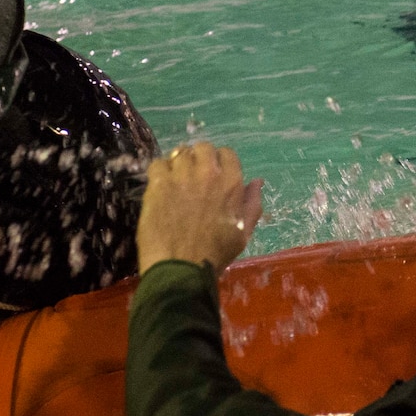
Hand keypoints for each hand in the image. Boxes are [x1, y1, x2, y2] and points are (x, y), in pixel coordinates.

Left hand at [138, 142, 263, 274]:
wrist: (181, 268)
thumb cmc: (215, 254)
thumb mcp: (243, 232)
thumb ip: (252, 204)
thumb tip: (257, 181)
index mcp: (231, 183)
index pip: (227, 153)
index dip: (219, 162)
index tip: (213, 174)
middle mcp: (208, 173)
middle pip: (202, 147)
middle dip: (198, 158)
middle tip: (192, 175)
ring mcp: (181, 176)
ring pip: (179, 153)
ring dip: (178, 164)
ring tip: (175, 181)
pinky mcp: (158, 184)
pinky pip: (158, 163)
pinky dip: (159, 171)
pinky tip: (160, 187)